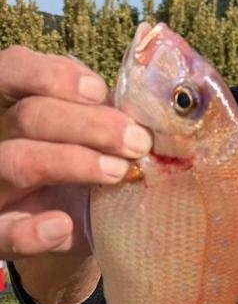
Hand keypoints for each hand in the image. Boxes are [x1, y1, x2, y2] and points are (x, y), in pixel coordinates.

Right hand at [0, 45, 151, 258]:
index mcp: (19, 106)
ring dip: (71, 162)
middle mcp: (0, 140)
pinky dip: (31, 230)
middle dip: (88, 124)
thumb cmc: (90, 169)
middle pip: (28, 116)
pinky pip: (3, 232)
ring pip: (15, 161)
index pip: (10, 70)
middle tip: (137, 141)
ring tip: (118, 172)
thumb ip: (112, 118)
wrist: (76, 228)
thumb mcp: (98, 139)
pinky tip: (62, 224)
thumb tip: (156, 109)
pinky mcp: (0, 232)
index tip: (98, 91)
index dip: (50, 74)